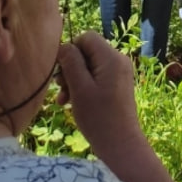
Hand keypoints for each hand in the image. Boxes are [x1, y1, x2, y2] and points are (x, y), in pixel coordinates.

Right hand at [55, 32, 143, 156]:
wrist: (120, 144)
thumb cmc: (98, 117)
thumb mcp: (80, 89)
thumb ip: (71, 63)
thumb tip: (64, 45)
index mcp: (111, 57)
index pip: (87, 37)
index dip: (71, 51)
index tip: (60, 72)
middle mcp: (118, 60)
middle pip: (88, 52)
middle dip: (71, 68)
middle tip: (60, 90)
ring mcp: (119, 72)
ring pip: (90, 66)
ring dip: (74, 80)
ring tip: (63, 100)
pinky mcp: (117, 84)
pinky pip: (96, 77)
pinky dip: (83, 86)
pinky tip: (71, 102)